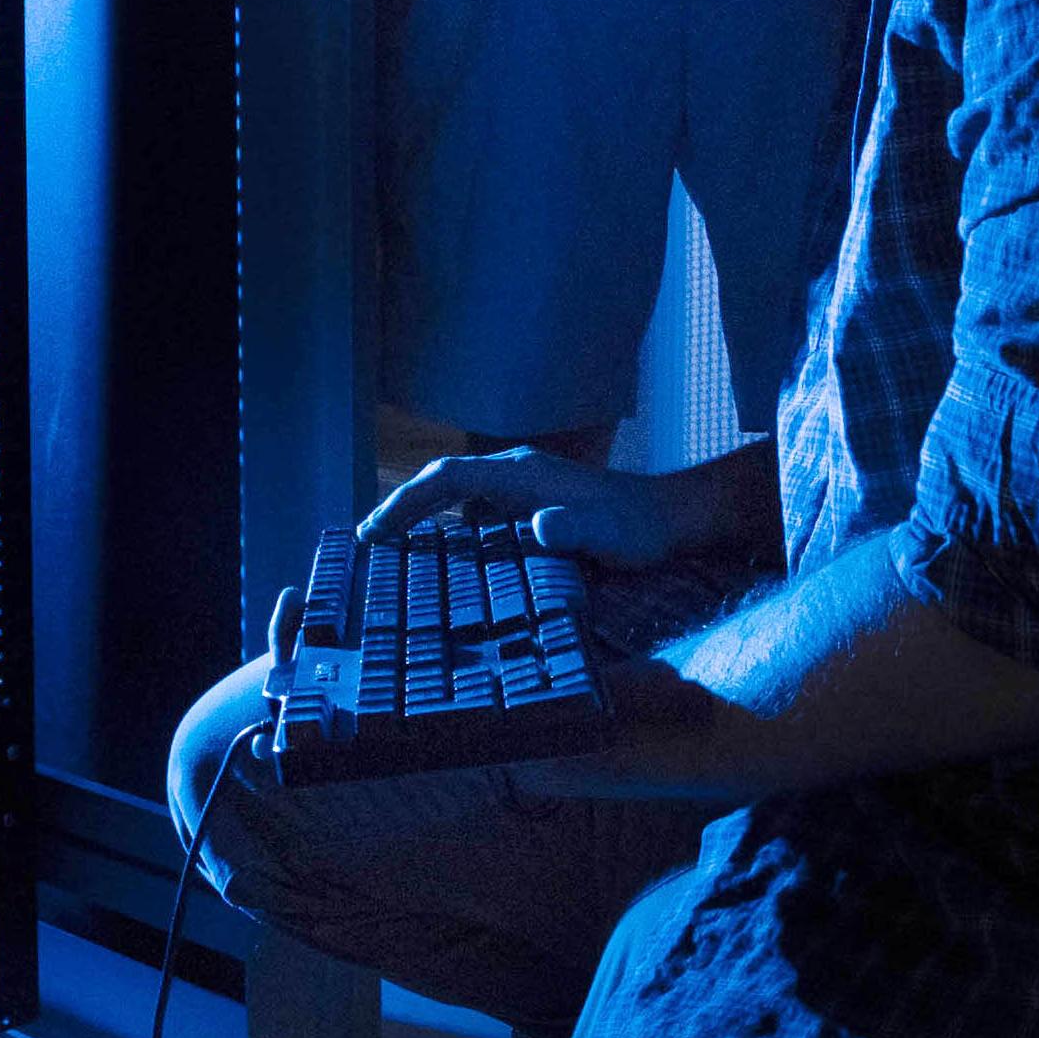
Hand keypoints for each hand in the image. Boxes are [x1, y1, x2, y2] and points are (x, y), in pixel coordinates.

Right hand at [357, 445, 681, 568]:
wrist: (670, 518)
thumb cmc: (638, 529)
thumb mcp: (609, 535)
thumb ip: (574, 529)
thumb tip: (539, 526)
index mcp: (521, 474)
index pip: (448, 478)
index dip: (407, 499)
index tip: (376, 529)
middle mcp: (515, 474)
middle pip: (444, 483)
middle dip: (404, 508)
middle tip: (369, 543)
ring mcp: (523, 488)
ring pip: (458, 497)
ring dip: (425, 519)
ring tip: (394, 554)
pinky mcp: (532, 505)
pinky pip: (478, 512)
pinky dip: (452, 530)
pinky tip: (446, 563)